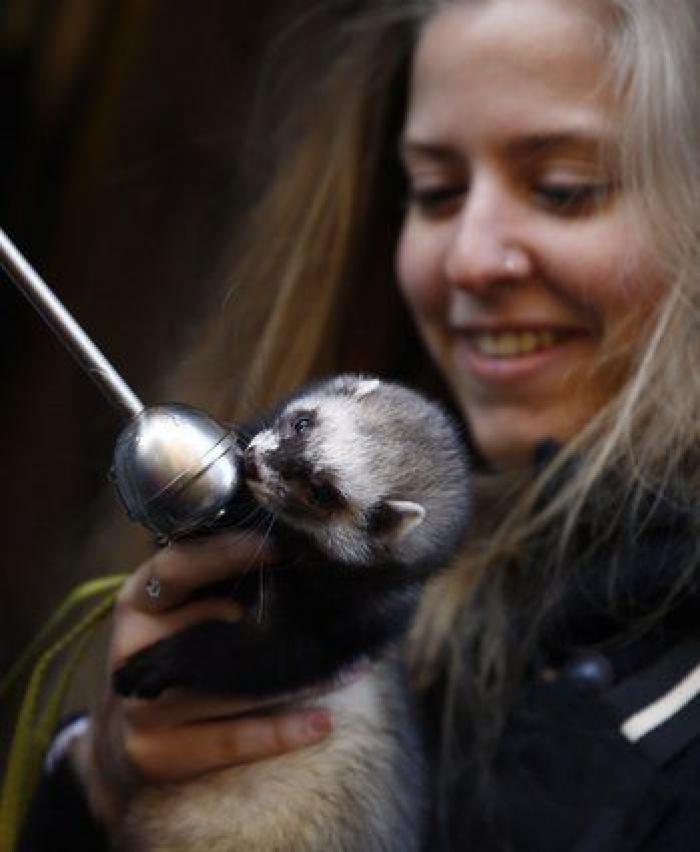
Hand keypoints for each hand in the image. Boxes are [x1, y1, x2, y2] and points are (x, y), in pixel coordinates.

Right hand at [72, 531, 332, 825]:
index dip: (227, 553)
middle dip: (280, 622)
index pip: (178, 567)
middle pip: (213, 632)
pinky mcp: (155, 754)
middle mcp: (133, 649)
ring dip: (298, 679)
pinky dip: (281, 732)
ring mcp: (140, 706)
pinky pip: (230, 740)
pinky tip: (323, 721)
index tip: (281, 546)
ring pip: (231, 688)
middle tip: (338, 610)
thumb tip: (291, 545)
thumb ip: (217, 578)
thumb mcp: (180, 603)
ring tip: (349, 666)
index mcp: (139, 599)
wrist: (125, 731)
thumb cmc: (174, 645)